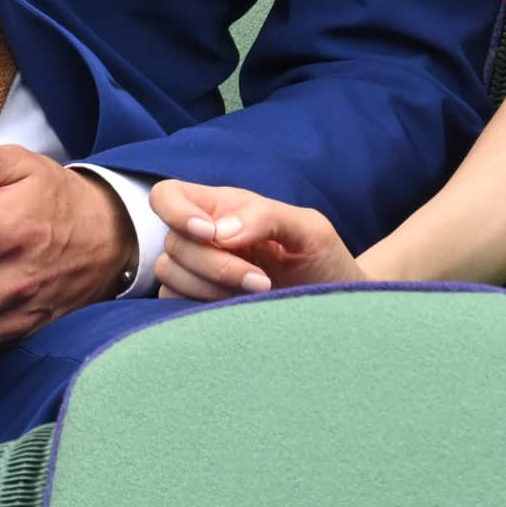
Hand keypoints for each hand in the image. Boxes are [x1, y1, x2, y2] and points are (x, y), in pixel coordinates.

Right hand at [150, 181, 362, 301]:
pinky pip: (173, 305)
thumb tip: (219, 232)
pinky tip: (238, 311)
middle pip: (172, 242)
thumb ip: (266, 216)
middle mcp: (204, 237)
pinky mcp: (197, 305)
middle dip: (215, 264)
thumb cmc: (323, 260)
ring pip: (168, 273)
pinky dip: (202, 308)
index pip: (168, 195)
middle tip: (261, 280)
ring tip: (256, 294)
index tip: (209, 235)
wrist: (336, 306)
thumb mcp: (308, 228)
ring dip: (211, 287)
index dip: (175, 212)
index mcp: (224, 207)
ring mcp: (198, 273)